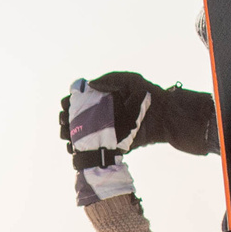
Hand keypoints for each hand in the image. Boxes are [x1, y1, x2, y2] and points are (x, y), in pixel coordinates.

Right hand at [61, 71, 217, 156]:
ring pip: (80, 136)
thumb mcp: (130, 80)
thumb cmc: (150, 95)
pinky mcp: (113, 146)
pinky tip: (73, 149)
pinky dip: (81, 152)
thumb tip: (89, 84)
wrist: (167, 118)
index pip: (79, 101)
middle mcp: (103, 116)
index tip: (65, 105)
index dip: (69, 103)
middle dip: (66, 120)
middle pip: (76, 119)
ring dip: (69, 136)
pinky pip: (93, 150)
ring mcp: (106, 132)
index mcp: (104, 99)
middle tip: (64, 122)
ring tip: (66, 136)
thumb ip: (110, 79)